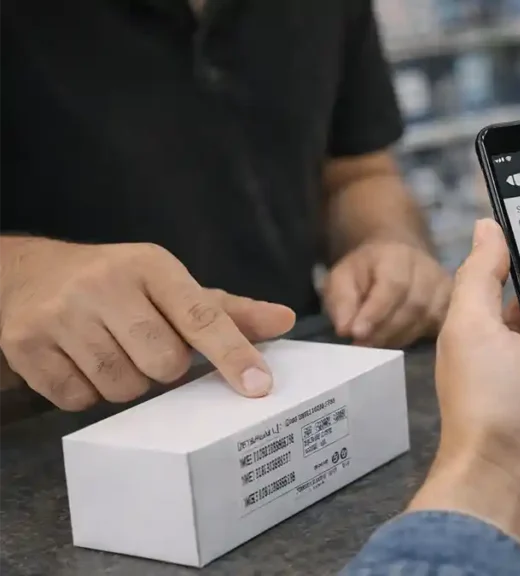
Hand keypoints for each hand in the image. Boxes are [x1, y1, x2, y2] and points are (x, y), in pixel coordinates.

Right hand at [0, 239, 295, 410]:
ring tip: (114, 353)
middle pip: (164, 363)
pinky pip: (77, 398)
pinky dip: (86, 392)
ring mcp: (61, 313)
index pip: (202, 316)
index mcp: (151, 266)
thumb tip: (285, 321)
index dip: (234, 354)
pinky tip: (80, 362)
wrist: (27, 275)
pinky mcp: (24, 343)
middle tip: (150, 349)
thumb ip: (227, 311)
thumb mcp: (170, 287)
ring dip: (127, 383)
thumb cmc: (118, 286)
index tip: (260, 387)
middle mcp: (105, 284)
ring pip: (121, 386)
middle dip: (165, 370)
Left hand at [324, 240, 451, 348]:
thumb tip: (345, 329)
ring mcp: (444, 289)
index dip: (376, 312)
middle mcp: (428, 270)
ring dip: (398, 338)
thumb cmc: (367, 270)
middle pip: (413, 306)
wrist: (399, 258)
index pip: (393, 286)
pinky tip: (399, 343)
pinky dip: (418, 339)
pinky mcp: (452, 305)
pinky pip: (439, 328)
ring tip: (376, 346)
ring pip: (426, 320)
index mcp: (398, 256)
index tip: (357, 334)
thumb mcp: (343, 277)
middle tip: (362, 346)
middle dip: (385, 331)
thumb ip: (342, 300)